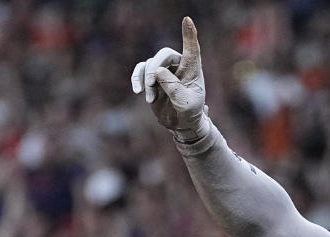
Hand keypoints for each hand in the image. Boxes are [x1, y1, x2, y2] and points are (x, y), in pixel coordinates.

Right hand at [130, 17, 208, 141]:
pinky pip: (140, 70)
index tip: (187, 20)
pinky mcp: (152, 76)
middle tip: (152, 84)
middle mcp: (178, 65)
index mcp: (192, 70)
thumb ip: (174, 88)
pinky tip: (137, 91)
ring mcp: (164, 70)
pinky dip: (137, 79)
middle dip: (155, 68)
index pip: (192, 49)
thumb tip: (158, 71)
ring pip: (150, 64)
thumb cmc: (189, 113)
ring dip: (147, 80)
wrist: (181, 123)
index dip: (189, 35)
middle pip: (164, 55)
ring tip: (151, 98)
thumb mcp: (185, 104)